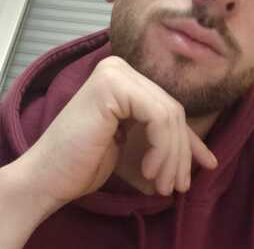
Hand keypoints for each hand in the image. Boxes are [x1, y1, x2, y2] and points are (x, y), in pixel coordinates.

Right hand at [9, 56, 217, 207]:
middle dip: (180, 153)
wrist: (48, 176)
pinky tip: (148, 171)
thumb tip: (206, 157)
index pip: (169, 107)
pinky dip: (161, 149)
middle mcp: (118, 67)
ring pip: (169, 114)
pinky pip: (158, 117)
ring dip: (172, 157)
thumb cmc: (85, 162)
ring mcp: (114, 72)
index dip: (188, 142)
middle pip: (172, 110)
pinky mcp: (111, 85)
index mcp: (123, 77)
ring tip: (164, 186)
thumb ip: (165, 142)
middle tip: (176, 186)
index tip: (199, 170)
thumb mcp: (137, 149)